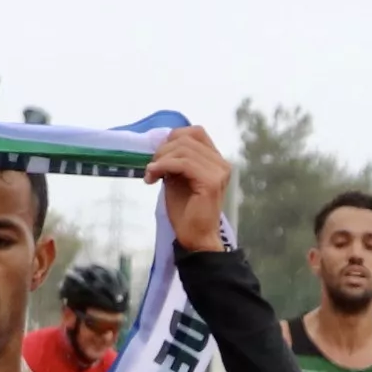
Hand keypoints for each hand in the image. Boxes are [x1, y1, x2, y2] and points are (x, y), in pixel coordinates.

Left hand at [145, 123, 231, 251]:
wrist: (195, 239)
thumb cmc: (186, 213)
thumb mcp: (177, 179)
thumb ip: (175, 161)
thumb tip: (161, 145)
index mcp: (215, 161)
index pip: (195, 132)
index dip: (173, 138)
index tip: (158, 156)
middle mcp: (221, 163)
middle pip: (187, 138)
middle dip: (163, 150)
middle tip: (151, 168)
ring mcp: (218, 171)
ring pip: (183, 149)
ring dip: (161, 159)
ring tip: (151, 175)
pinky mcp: (211, 181)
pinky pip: (183, 163)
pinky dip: (163, 166)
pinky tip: (153, 177)